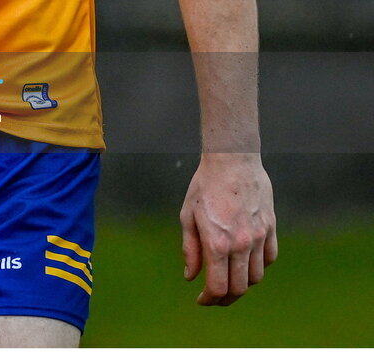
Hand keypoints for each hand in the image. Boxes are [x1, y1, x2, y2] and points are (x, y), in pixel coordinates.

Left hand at [180, 153, 276, 305]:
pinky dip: (260, 266)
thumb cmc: (205, 185)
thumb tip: (191, 276)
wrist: (232, 159)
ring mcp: (259, 237)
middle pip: (239, 288)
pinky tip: (247, 262)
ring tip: (230, 278)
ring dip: (242, 283)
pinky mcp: (271, 227)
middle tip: (215, 297)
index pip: (218, 287)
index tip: (202, 300)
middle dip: (226, 298)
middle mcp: (241, 244)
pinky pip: (270, 258)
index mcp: (217, 242)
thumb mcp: (188, 215)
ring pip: (256, 276)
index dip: (209, 299)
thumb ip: (190, 249)